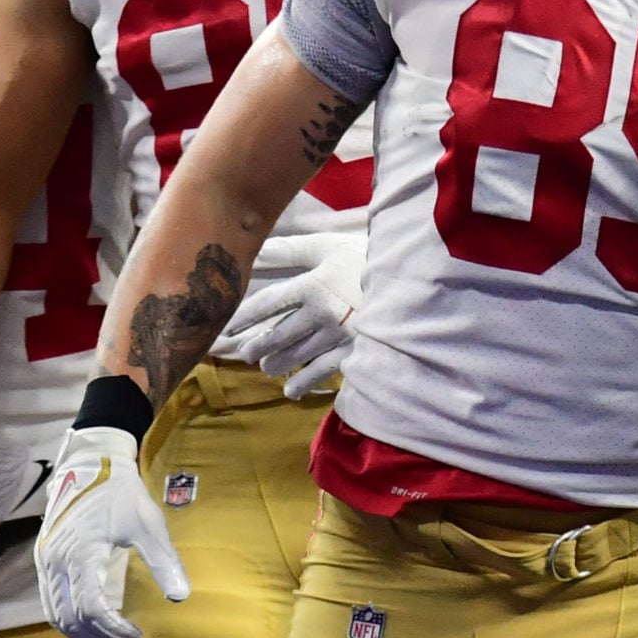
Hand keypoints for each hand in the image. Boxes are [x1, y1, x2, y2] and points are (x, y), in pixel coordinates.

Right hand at [37, 424, 188, 637]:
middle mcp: (57, 560)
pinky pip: (50, 603)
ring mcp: (46, 561)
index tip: (137, 637)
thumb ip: (162, 560)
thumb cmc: (122, 494)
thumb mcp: (148, 522)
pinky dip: (68, 621)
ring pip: (57, 615)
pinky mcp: (43, 560)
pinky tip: (91, 625)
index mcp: (82, 551)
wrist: (90, 464)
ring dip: (82, 635)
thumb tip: (181, 597)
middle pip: (72, 618)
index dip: (114, 629)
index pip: (92, 607)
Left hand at [223, 233, 361, 399]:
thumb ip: (293, 250)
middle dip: (257, 346)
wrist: (409, 278)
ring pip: (296, 356)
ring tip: (266, 367)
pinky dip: (303, 383)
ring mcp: (337, 335)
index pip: (268, 304)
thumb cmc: (364, 258)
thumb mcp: (328, 248)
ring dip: (276, 364)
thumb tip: (259, 248)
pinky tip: (290, 389)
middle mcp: (321, 313)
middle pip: (278, 335)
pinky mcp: (353, 350)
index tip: (228, 327)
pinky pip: (322, 372)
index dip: (244, 316)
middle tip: (245, 353)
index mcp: (312, 285)